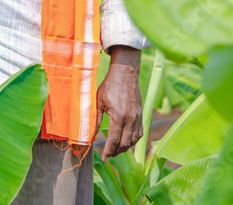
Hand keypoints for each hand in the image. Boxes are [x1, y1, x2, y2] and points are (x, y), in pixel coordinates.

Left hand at [97, 45, 142, 159]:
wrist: (125, 74)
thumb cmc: (109, 86)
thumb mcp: (98, 102)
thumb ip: (96, 119)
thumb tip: (90, 134)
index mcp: (118, 116)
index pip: (114, 139)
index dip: (109, 150)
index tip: (105, 158)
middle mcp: (131, 119)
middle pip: (125, 143)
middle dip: (116, 152)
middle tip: (109, 156)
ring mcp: (138, 118)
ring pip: (134, 140)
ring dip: (125, 148)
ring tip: (116, 151)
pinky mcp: (142, 115)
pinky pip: (140, 133)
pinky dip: (134, 141)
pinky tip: (127, 142)